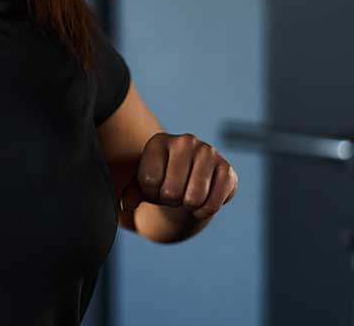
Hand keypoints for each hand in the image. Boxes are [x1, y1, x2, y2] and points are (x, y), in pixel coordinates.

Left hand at [119, 132, 237, 223]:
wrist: (189, 179)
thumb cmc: (161, 180)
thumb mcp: (141, 184)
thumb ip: (129, 193)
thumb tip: (126, 204)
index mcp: (159, 141)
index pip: (149, 180)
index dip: (150, 193)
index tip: (155, 188)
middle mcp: (185, 141)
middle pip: (171, 192)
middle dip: (169, 201)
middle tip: (173, 193)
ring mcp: (209, 153)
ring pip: (193, 199)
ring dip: (187, 206)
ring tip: (186, 196)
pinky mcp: (227, 169)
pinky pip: (212, 204)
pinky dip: (203, 212)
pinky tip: (201, 203)